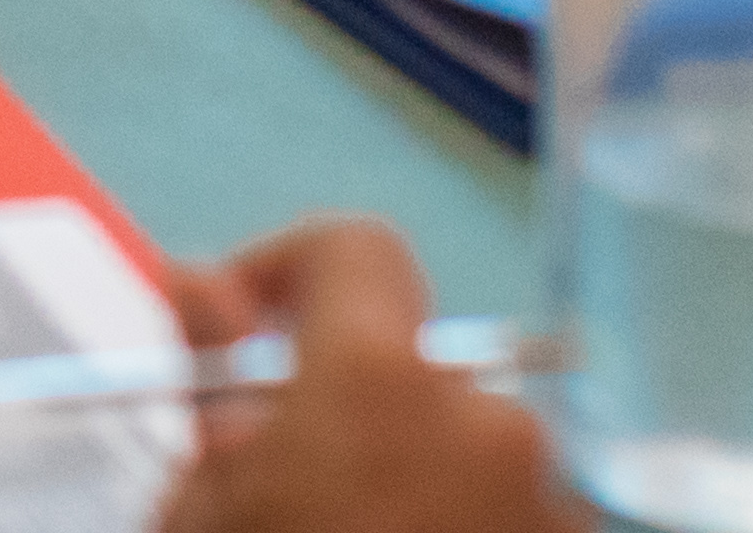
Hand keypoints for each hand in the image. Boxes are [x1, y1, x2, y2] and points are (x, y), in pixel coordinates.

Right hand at [158, 220, 559, 532]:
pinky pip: (516, 501)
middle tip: (293, 475)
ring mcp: (553, 495)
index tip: (243, 329)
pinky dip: (467, 515)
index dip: (288, 266)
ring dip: (414, 466)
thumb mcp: (200, 506)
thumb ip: (207, 373)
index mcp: (381, 381)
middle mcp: (490, 419)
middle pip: (409, 363)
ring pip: (467, 441)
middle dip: (349, 399)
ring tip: (359, 522)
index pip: (354, 247)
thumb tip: (201, 280)